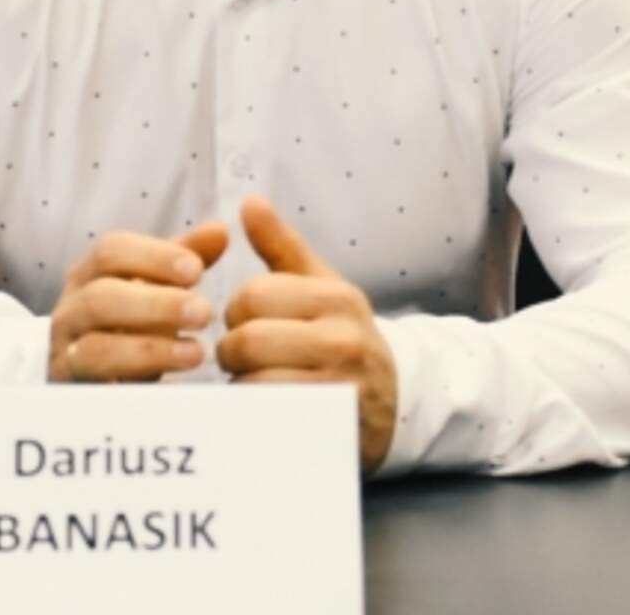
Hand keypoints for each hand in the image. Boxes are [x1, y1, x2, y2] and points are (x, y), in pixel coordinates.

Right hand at [48, 222, 228, 383]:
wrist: (89, 374)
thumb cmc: (130, 320)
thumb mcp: (155, 285)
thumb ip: (185, 257)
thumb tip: (221, 230)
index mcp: (89, 274)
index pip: (111, 251)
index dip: (154, 257)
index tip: (197, 271)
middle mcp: (71, 310)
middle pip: (100, 298)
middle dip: (156, 304)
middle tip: (205, 312)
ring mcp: (66, 354)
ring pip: (95, 349)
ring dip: (150, 350)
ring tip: (197, 352)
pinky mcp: (76, 394)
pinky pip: (98, 393)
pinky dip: (136, 386)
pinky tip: (173, 384)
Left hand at [218, 196, 397, 473]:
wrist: (397, 400)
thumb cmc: (344, 335)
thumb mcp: (321, 286)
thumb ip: (282, 246)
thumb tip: (250, 201)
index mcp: (335, 298)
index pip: (252, 296)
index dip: (237, 312)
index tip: (248, 323)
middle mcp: (343, 341)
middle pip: (249, 341)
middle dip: (232, 351)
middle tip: (243, 358)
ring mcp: (338, 389)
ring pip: (255, 382)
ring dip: (241, 385)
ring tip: (253, 382)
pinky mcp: (328, 429)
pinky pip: (269, 418)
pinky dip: (255, 414)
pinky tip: (264, 408)